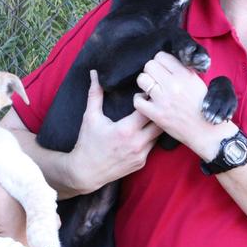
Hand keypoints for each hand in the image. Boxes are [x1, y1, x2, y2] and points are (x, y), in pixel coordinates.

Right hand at [68, 70, 163, 191]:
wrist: (86, 172)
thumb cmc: (87, 142)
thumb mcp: (90, 117)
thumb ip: (95, 94)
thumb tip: (94, 73)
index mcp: (126, 130)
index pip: (148, 109)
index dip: (149, 99)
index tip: (145, 93)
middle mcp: (137, 144)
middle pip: (160, 123)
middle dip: (158, 111)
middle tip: (154, 103)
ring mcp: (141, 155)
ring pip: (158, 135)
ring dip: (156, 125)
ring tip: (153, 114)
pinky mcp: (142, 163)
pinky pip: (153, 146)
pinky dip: (150, 137)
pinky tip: (145, 130)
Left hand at [133, 52, 236, 159]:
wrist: (207, 131)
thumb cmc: (204, 107)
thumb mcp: (197, 83)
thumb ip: (182, 71)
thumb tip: (166, 64)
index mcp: (185, 74)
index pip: (161, 56)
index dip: (160, 63)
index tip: (162, 70)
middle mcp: (173, 84)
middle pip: (149, 66)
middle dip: (151, 72)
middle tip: (156, 80)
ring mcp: (163, 99)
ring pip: (142, 80)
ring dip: (145, 84)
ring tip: (151, 90)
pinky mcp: (157, 114)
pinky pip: (137, 100)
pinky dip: (139, 100)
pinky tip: (146, 101)